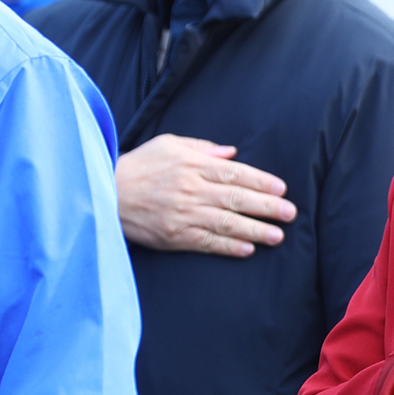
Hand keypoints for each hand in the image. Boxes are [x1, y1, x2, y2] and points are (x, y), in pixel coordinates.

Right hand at [115, 134, 295, 256]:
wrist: (104, 192)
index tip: (281, 189)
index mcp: (192, 166)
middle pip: (237, 198)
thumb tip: (231, 153)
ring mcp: (183, 214)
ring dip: (255, 230)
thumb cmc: (139, 166)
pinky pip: (207, 242)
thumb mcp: (168, 145)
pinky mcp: (174, 236)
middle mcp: (191, 190)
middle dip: (267, 207)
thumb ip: (202, 148)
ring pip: (226, 223)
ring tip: (277, 236)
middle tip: (290, 213)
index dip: (261, 181)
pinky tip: (247, 249)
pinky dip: (228, 246)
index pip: (235, 173)